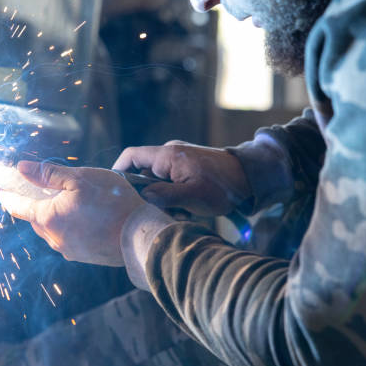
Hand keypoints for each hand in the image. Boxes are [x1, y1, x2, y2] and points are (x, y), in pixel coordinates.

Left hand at [0, 161, 146, 266]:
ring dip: (55, 213)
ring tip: (73, 199)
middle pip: (35, 216)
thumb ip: (48, 174)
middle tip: (46, 185)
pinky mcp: (83, 255)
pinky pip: (68, 236)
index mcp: (47, 217)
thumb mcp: (80, 180)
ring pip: (52, 227)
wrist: (141, 236)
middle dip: (36, 201)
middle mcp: (53, 237)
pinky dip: (69, 224)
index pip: (16, 205)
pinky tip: (87, 214)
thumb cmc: (113, 203)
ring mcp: (68, 249)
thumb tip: (21, 169)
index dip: (6, 193)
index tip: (1, 185)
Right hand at [112, 140, 250, 215]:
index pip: (131, 156)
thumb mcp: (192, 195)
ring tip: (178, 212)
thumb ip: (163, 196)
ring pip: (157, 181)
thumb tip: (141, 197)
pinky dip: (172, 197)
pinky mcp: (187, 168)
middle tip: (155, 211)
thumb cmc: (223, 186)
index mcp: (167, 155)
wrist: (251, 178)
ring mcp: (179, 160)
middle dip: (146, 194)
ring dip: (162, 198)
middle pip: (142, 173)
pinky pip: (169, 182)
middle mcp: (170, 153)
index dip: (117, 171)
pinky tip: (186, 209)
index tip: (114, 190)